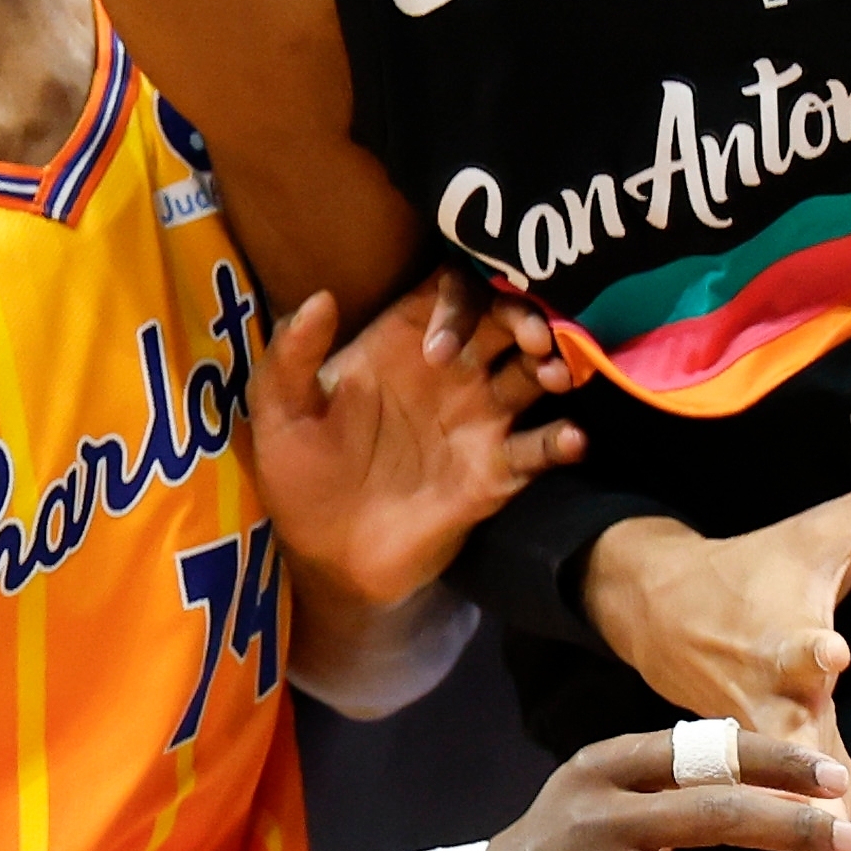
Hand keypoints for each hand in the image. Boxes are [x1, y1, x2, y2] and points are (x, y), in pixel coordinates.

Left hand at [250, 270, 580, 608]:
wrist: (326, 559)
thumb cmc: (299, 475)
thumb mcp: (279, 414)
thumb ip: (293, 357)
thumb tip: (321, 297)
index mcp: (404, 343)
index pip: (451, 291)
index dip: (461, 297)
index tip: (444, 340)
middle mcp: (453, 370)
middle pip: (507, 320)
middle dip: (527, 318)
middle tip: (533, 337)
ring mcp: (479, 419)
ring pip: (536, 374)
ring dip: (556, 366)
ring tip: (555, 375)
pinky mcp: (496, 471)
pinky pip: (540, 447)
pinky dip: (562, 440)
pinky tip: (571, 439)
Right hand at [481, 727, 850, 850]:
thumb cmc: (566, 846)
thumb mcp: (597, 788)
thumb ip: (670, 771)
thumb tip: (775, 763)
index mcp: (603, 769)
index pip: (704, 753)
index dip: (777, 762)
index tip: (834, 776)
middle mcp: (599, 822)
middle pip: (718, 816)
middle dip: (794, 825)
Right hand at [578, 390, 850, 850]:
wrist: (657, 617)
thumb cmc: (759, 571)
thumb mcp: (827, 526)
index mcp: (778, 640)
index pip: (794, 640)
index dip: (809, 641)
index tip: (828, 644)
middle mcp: (759, 710)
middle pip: (792, 761)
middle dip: (816, 800)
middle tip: (848, 831)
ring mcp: (753, 765)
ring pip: (792, 833)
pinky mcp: (761, 798)